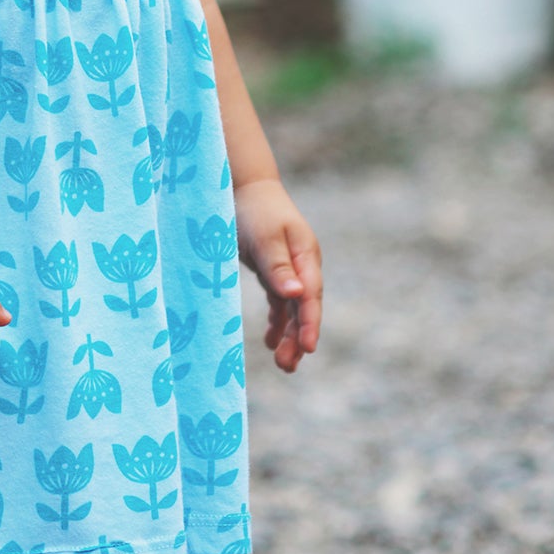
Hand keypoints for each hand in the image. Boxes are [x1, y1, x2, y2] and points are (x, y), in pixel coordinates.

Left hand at [234, 177, 321, 372]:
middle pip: (305, 308)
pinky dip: (278, 322)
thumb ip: (278, 266)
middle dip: (299, 337)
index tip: (307, 347)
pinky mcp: (274, 271)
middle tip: (287, 366)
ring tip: (282, 364)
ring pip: (294, 309)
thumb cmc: (254, 209)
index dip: (310, 323)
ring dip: (290, 335)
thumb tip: (298, 294)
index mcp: (306, 255)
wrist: (243, 186)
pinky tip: (272, 341)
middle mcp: (302, 265)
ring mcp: (290, 269)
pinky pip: (281, 303)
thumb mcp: (264, 237)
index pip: (311, 295)